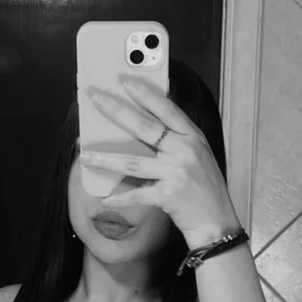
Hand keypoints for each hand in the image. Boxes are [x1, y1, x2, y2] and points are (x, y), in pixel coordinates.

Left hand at [80, 78, 239, 246]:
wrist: (216, 221)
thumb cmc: (203, 188)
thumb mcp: (197, 155)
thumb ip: (176, 140)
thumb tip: (140, 124)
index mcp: (193, 137)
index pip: (167, 109)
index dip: (145, 94)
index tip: (124, 80)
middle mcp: (186, 151)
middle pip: (145, 127)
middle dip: (116, 111)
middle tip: (95, 99)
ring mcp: (177, 173)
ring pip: (133, 162)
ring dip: (106, 158)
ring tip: (85, 154)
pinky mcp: (169, 196)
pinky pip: (136, 194)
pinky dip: (119, 198)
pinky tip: (104, 199)